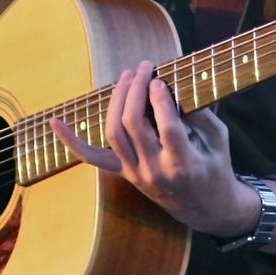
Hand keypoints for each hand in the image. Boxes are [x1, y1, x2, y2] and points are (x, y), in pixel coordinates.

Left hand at [51, 60, 258, 237]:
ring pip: (113, 133)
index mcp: (182, 163)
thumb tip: (176, 86)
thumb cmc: (216, 168)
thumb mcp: (219, 140)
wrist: (206, 207)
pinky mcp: (123, 174)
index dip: (159, 100)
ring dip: (116, 100)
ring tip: (127, 77)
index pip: (167, 127)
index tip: (158, 77)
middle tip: (144, 67)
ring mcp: (135, 174)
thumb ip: (200, 114)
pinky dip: (72, 141)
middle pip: (133, 125)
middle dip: (135, 90)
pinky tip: (56, 122)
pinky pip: (92, 157)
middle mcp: (154, 170)